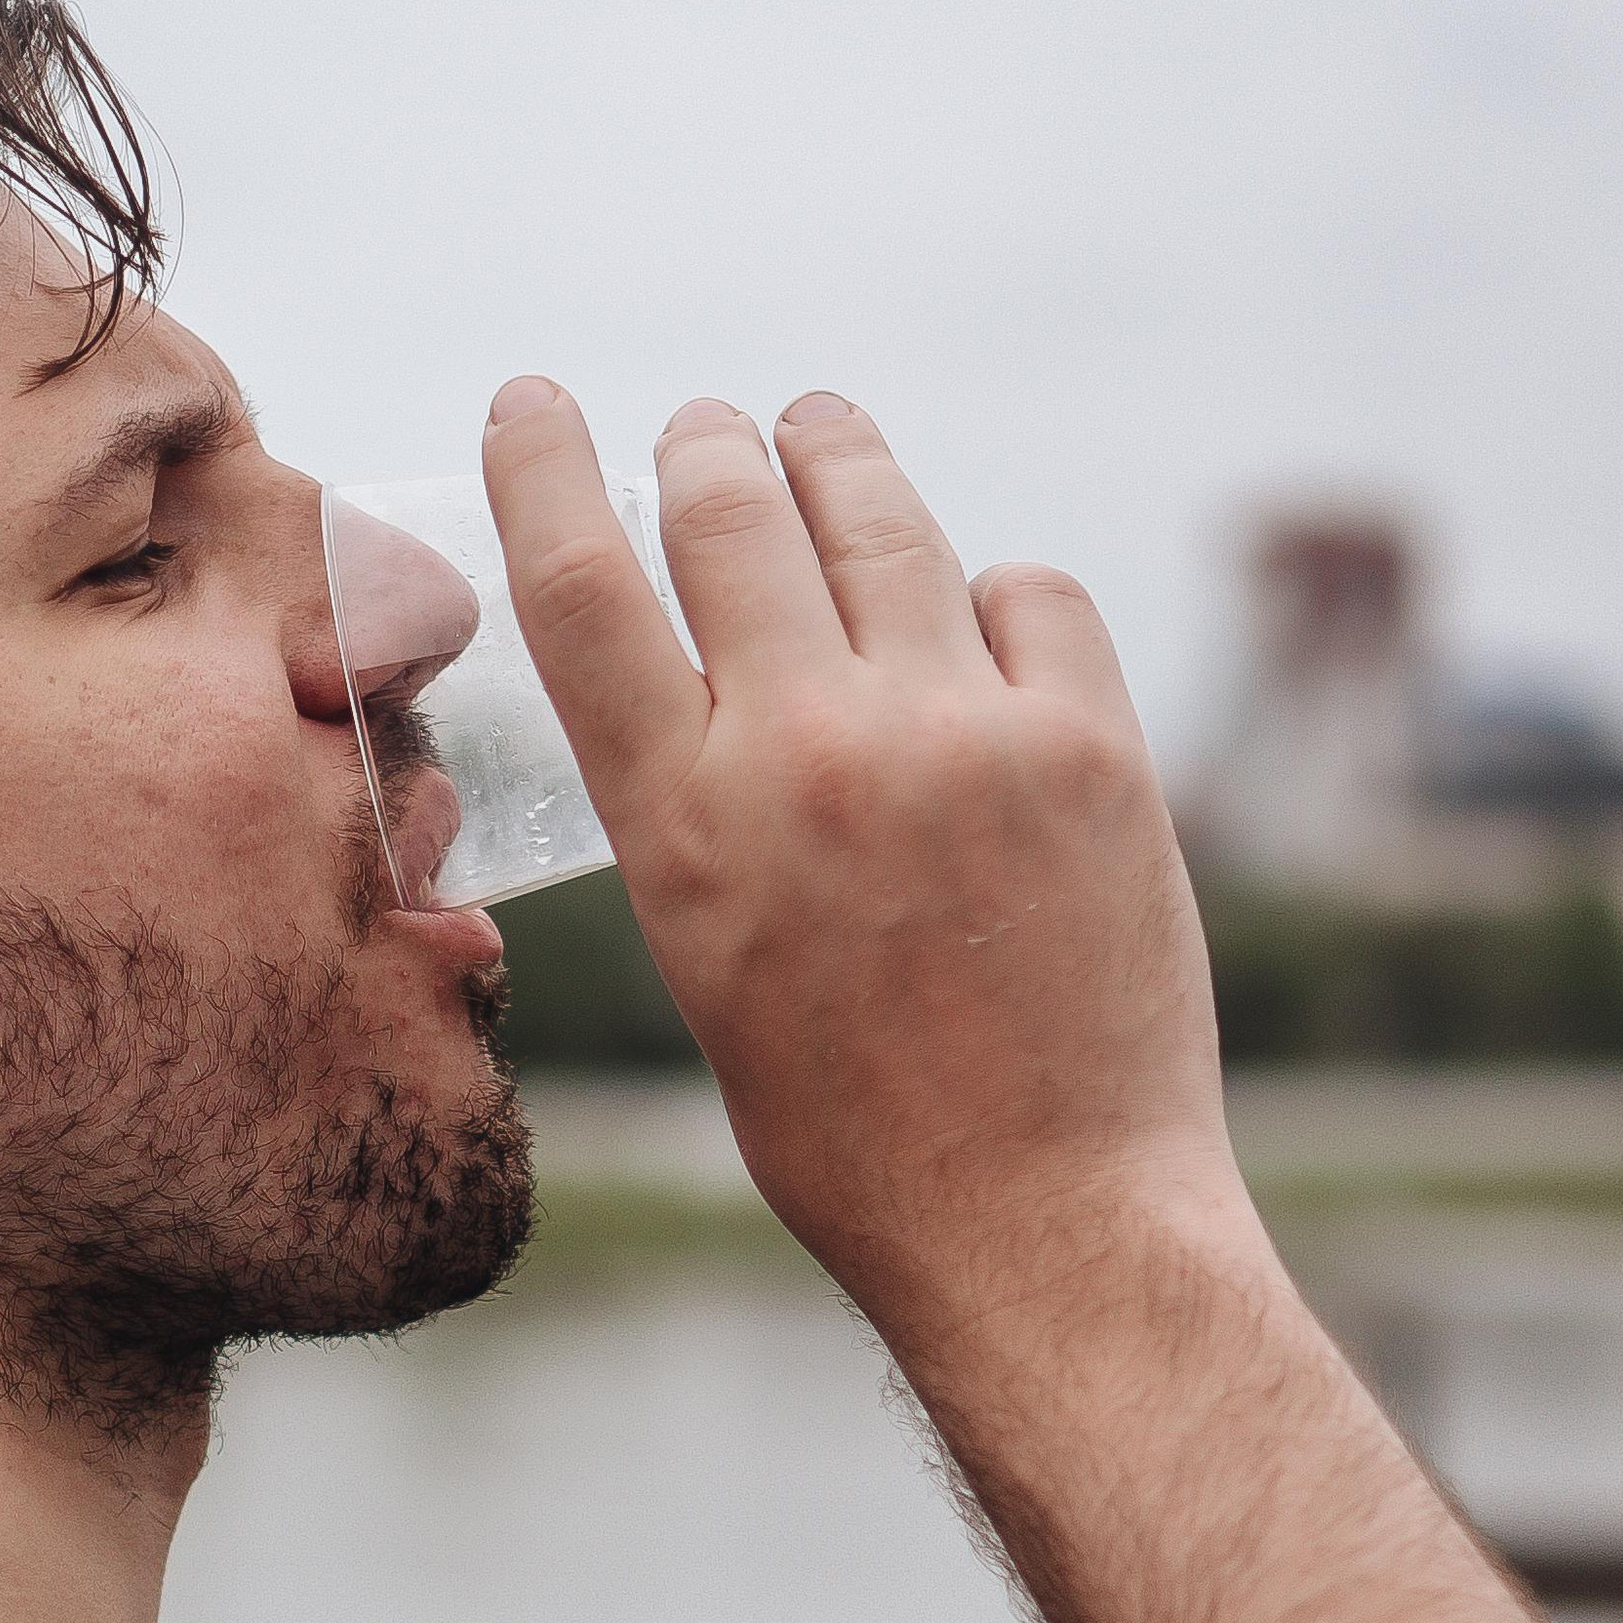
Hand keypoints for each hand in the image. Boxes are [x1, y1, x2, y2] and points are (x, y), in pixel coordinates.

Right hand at [480, 380, 1240, 1345]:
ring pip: (877, 515)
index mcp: (685, 830)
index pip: (582, 588)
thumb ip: (706, 817)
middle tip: (707, 428)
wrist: (1046, 1222)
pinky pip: (1025, 592)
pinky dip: (990, 594)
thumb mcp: (717, 972)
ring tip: (818, 431)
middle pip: (728, 510)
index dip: (545, 470)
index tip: (534, 400)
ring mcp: (958, 736)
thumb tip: (724, 687)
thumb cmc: (859, 1136)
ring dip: (834, 458)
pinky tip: (977, 622)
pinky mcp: (1089, 745)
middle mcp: (808, 754)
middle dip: (706, 445)